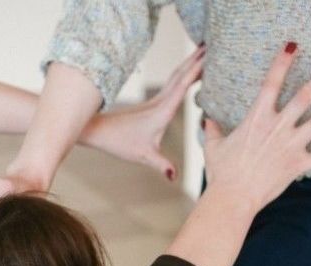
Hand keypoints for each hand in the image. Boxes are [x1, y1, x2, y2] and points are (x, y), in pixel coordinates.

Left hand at [80, 44, 205, 180]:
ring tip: (204, 52)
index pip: (183, 85)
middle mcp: (160, 101)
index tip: (210, 56)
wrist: (98, 131)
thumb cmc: (119, 142)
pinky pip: (172, 84)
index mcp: (162, 110)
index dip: (197, 69)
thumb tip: (174, 176)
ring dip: (190, 64)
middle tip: (212, 44)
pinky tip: (188, 74)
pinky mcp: (152, 104)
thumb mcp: (143, 156)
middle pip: (181, 74)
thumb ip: (161, 165)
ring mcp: (156, 101)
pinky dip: (183, 74)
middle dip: (196, 59)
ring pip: (176, 77)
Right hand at [202, 43, 310, 210]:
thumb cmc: (221, 172)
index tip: (293, 45)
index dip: (282, 62)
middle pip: (305, 97)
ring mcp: (290, 145)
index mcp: (257, 118)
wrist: (233, 197)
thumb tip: (207, 120)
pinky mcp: (298, 165)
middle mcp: (277, 127)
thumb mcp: (213, 146)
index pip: (271, 82)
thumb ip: (213, 129)